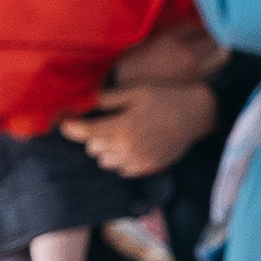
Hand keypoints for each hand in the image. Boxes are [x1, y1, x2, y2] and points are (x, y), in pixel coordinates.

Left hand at [59, 80, 217, 179]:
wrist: (197, 114)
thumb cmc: (166, 97)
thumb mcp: (137, 91)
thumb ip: (110, 98)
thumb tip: (87, 99)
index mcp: (123, 126)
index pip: (86, 132)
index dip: (71, 128)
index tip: (63, 124)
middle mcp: (128, 148)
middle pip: (93, 148)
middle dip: (93, 136)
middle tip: (105, 123)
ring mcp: (137, 161)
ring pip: (104, 162)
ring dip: (105, 149)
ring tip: (119, 134)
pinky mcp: (146, 169)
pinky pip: (121, 169)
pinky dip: (120, 159)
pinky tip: (131, 145)